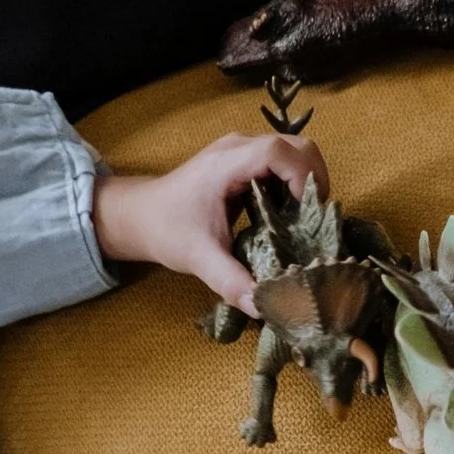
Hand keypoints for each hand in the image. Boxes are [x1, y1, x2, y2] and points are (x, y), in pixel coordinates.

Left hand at [92, 132, 328, 315]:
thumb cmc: (165, 230)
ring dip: (307, 180)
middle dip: (314, 179)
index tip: (307, 210)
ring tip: (302, 217)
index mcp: (225, 164)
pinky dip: (295, 182)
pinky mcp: (245, 160)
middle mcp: (237, 148)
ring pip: (294, 151)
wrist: (139, 215)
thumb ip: (231, 281)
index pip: (278, 152)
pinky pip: (284, 161)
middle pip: (297, 146)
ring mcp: (242, 150)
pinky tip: (287, 213)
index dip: (302, 176)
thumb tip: (263, 307)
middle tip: (312, 218)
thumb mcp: (199, 258)